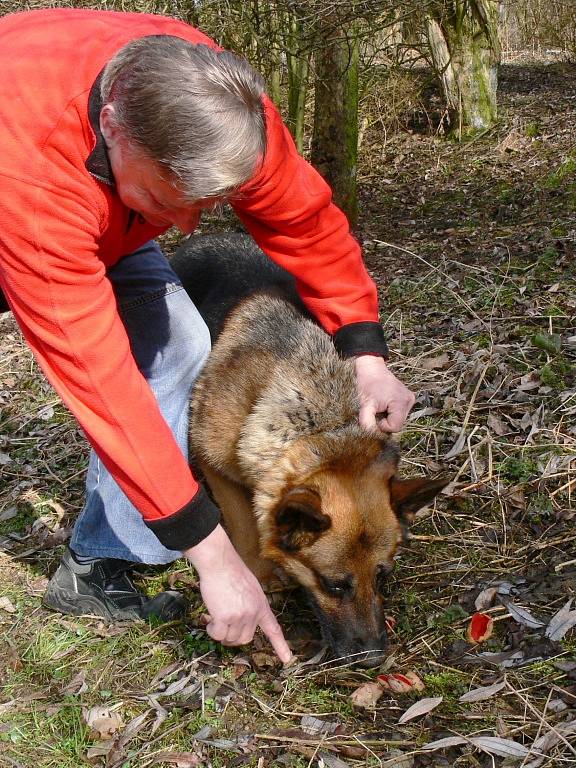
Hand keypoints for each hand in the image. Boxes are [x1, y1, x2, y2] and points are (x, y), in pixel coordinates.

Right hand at [183, 525, 292, 663]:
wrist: (220, 563)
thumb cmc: (232, 571)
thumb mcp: (250, 587)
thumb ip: (250, 604)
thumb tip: (241, 619)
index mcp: (261, 605)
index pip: (273, 629)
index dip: (280, 645)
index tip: (287, 659)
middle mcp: (253, 613)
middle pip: (244, 639)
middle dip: (232, 636)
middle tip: (222, 625)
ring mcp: (240, 616)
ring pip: (229, 638)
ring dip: (220, 632)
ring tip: (213, 616)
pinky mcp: (225, 617)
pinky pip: (218, 634)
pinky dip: (212, 630)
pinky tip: (209, 618)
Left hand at [354, 355, 414, 432]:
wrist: (370, 367)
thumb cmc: (366, 384)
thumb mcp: (364, 404)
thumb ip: (367, 422)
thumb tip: (371, 435)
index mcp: (401, 402)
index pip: (395, 427)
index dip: (382, 425)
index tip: (374, 414)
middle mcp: (409, 401)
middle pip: (398, 424)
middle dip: (385, 421)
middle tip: (376, 410)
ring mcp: (410, 399)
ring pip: (399, 419)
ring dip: (388, 417)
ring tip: (380, 405)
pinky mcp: (408, 398)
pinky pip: (400, 413)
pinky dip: (391, 412)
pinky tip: (384, 403)